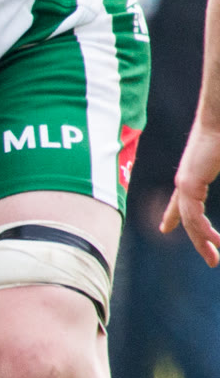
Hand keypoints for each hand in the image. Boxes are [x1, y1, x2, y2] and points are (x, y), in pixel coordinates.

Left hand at [163, 122, 219, 266]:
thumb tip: (208, 179)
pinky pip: (192, 214)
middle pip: (187, 217)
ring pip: (190, 220)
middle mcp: (186, 180)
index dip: (173, 216)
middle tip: (212, 259)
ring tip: (215, 259)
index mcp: (195, 174)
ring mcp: (185, 182)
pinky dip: (203, 231)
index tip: (164, 229)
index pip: (182, 201)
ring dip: (203, 242)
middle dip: (198, 240)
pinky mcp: (188, 183)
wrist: (219, 119)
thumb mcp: (219, 165)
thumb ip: (215, 172)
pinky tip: (216, 242)